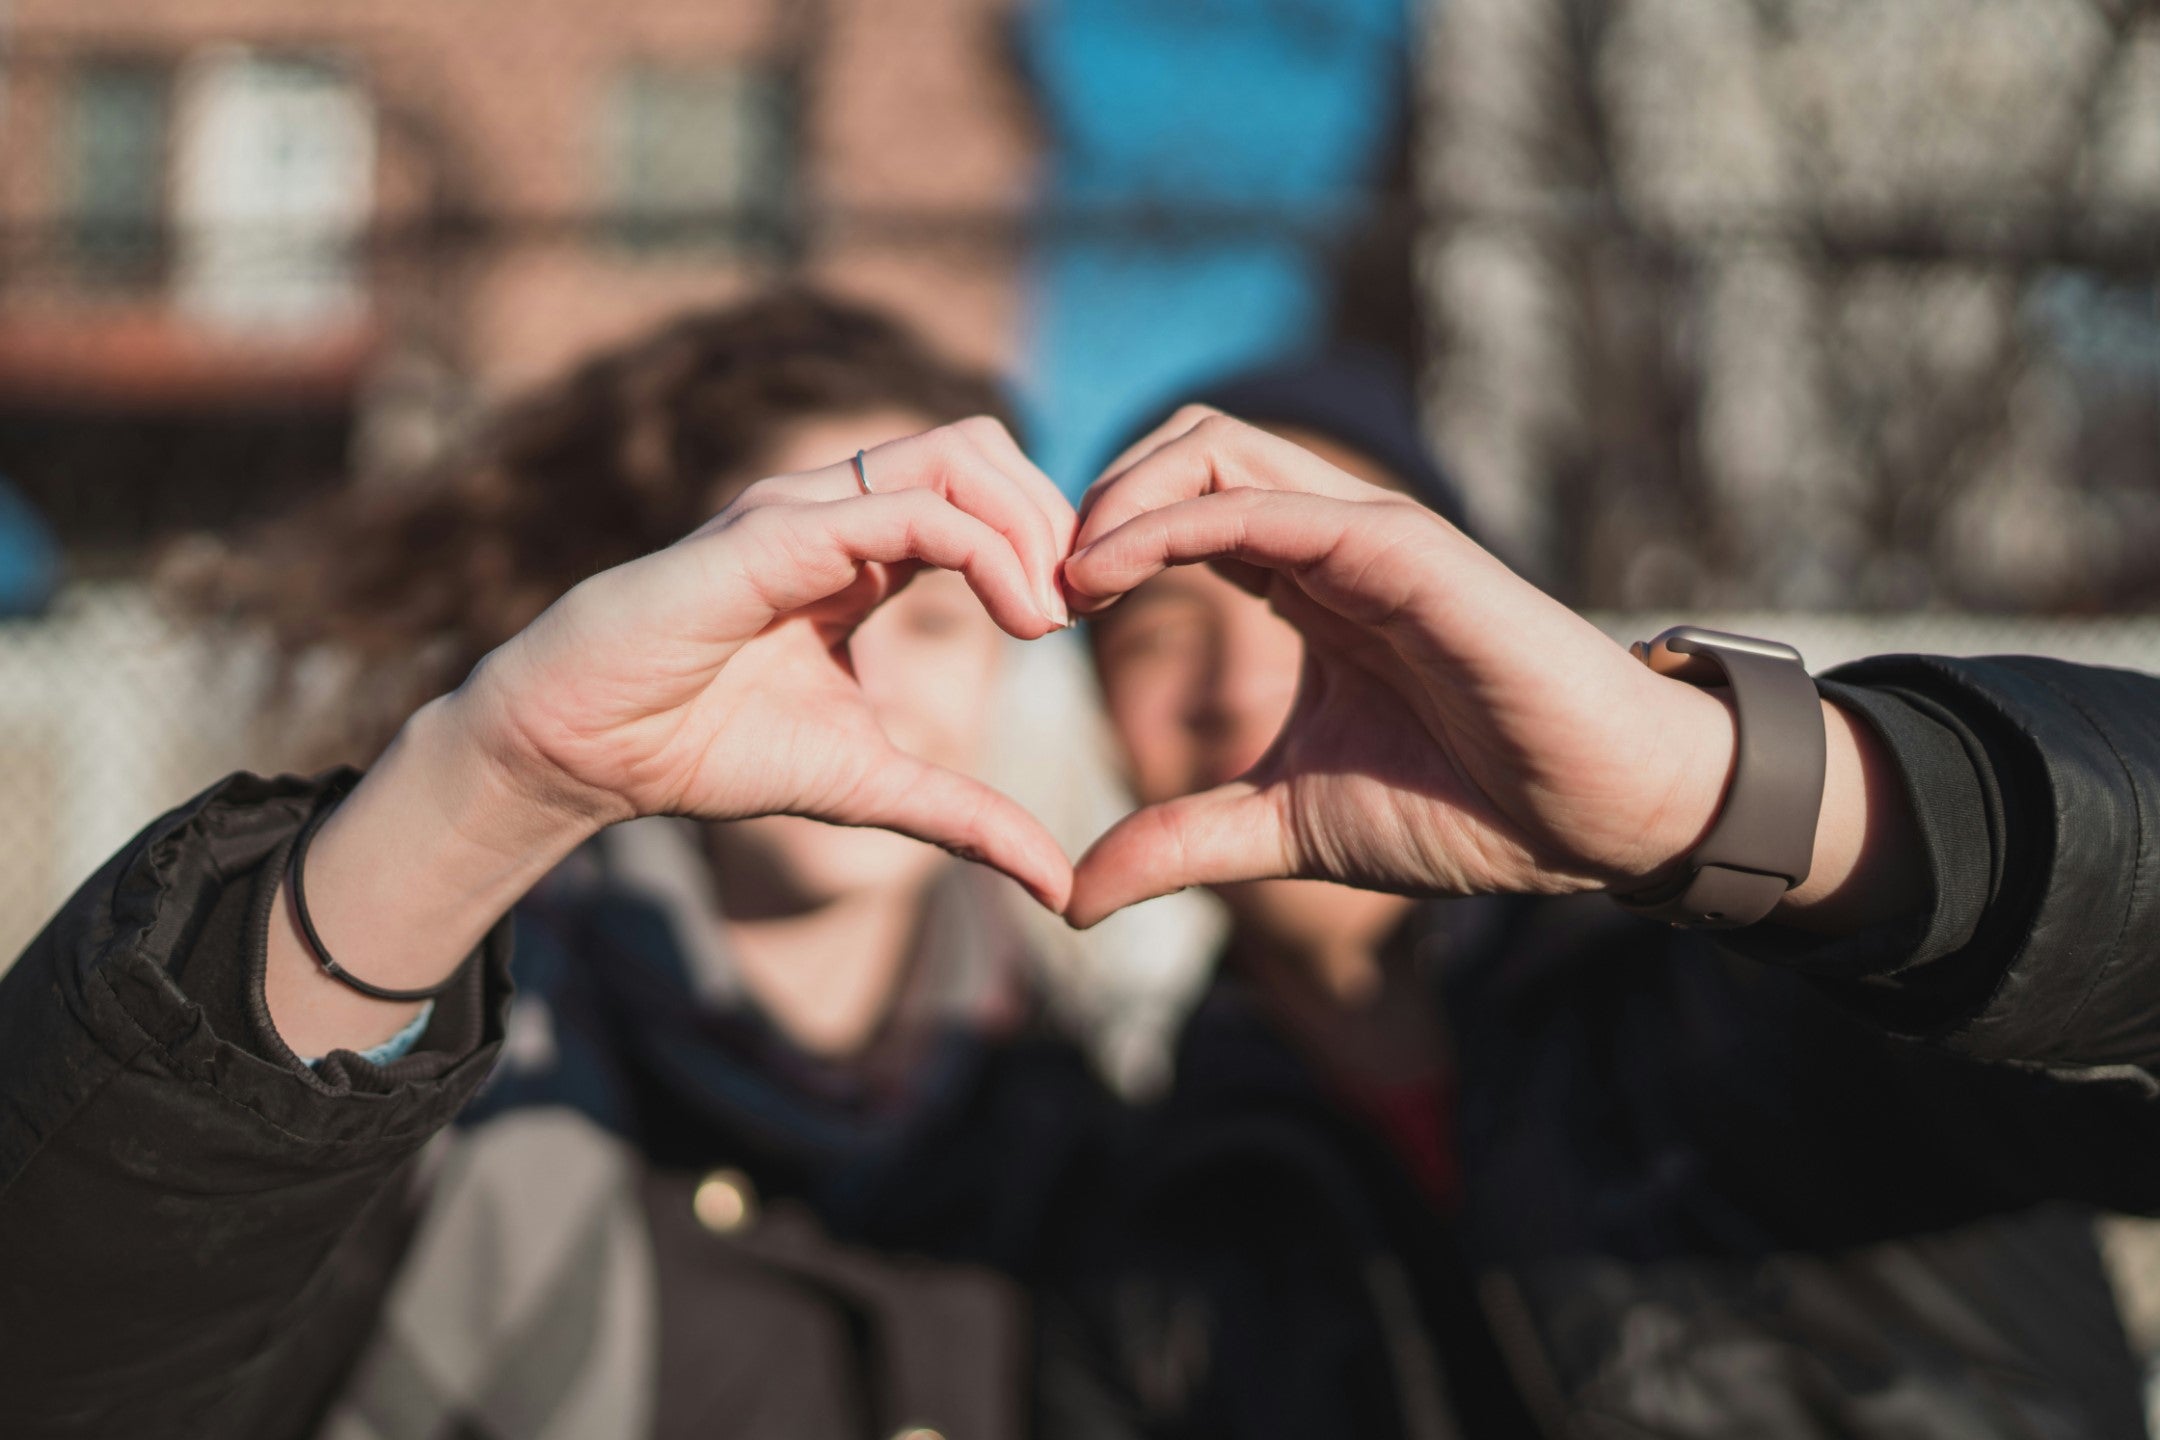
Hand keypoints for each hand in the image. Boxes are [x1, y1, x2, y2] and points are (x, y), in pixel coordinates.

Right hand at [457, 417, 1077, 906]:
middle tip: (1086, 606)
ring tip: (1052, 615)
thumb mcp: (868, 786)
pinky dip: (985, 551)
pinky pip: (906, 510)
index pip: (983, 492)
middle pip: (984, 447)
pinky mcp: (773, 534)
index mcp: (861, 549)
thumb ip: (964, 817)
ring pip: (957, 454)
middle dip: (1055, 516)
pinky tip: (1019, 620)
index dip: (1051, 540)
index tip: (1090, 618)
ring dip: (1030, 524)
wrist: (583, 751)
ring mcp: (803, 510)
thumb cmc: (704, 749)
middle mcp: (836, 509)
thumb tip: (1059, 888)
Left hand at [1060, 410, 1743, 927]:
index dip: (1096, 542)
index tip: (1034, 617)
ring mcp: (1366, 533)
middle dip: (1093, 496)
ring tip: (1063, 579)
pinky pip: (1265, 505)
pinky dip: (1171, 522)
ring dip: (1118, 494)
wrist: (1593, 817)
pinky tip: (1107, 575)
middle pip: (1186, 445)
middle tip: (1036, 588)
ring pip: (1215, 445)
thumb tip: (1071, 895)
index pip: (1178, 507)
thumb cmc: (1467, 807)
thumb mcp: (1285, 826)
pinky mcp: (1401, 548)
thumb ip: (1181, 842)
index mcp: (1304, 583)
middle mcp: (1329, 540)